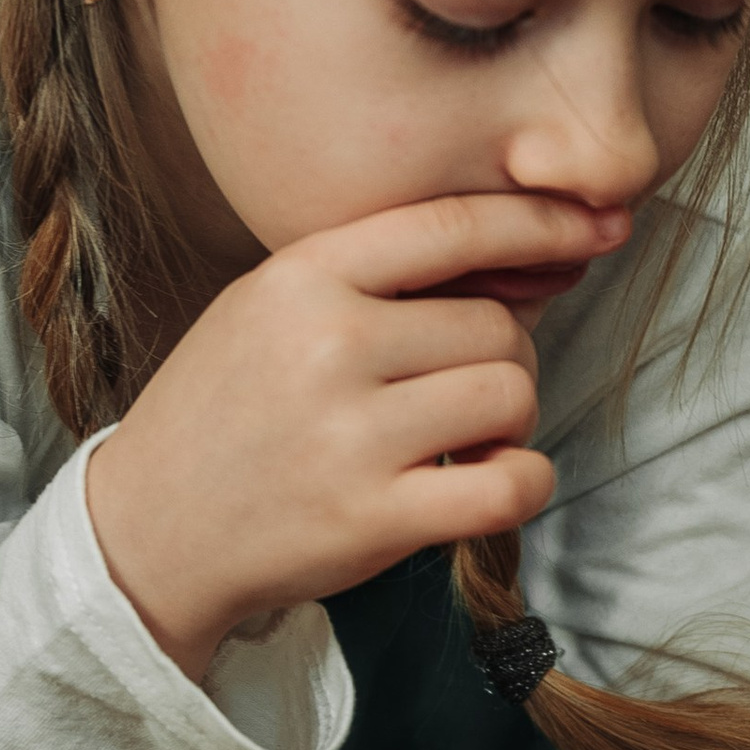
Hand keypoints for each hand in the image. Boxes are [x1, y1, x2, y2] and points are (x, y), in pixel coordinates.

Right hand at [83, 191, 626, 677]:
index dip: (543, 221)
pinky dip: (522, 482)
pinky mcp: (375, 519)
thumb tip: (535, 257)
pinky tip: (487, 481)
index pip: (453, 226)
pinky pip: (510, 483)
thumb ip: (381, 277)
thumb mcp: (271, 308)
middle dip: (504, 357)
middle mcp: (329, 345)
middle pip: (496, 324)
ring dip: (511, 419)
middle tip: (460, 390)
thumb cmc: (228, 411)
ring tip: (460, 436)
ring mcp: (351, 434)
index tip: (601, 225)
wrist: (148, 529)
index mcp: (303, 276)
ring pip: (512, 393)